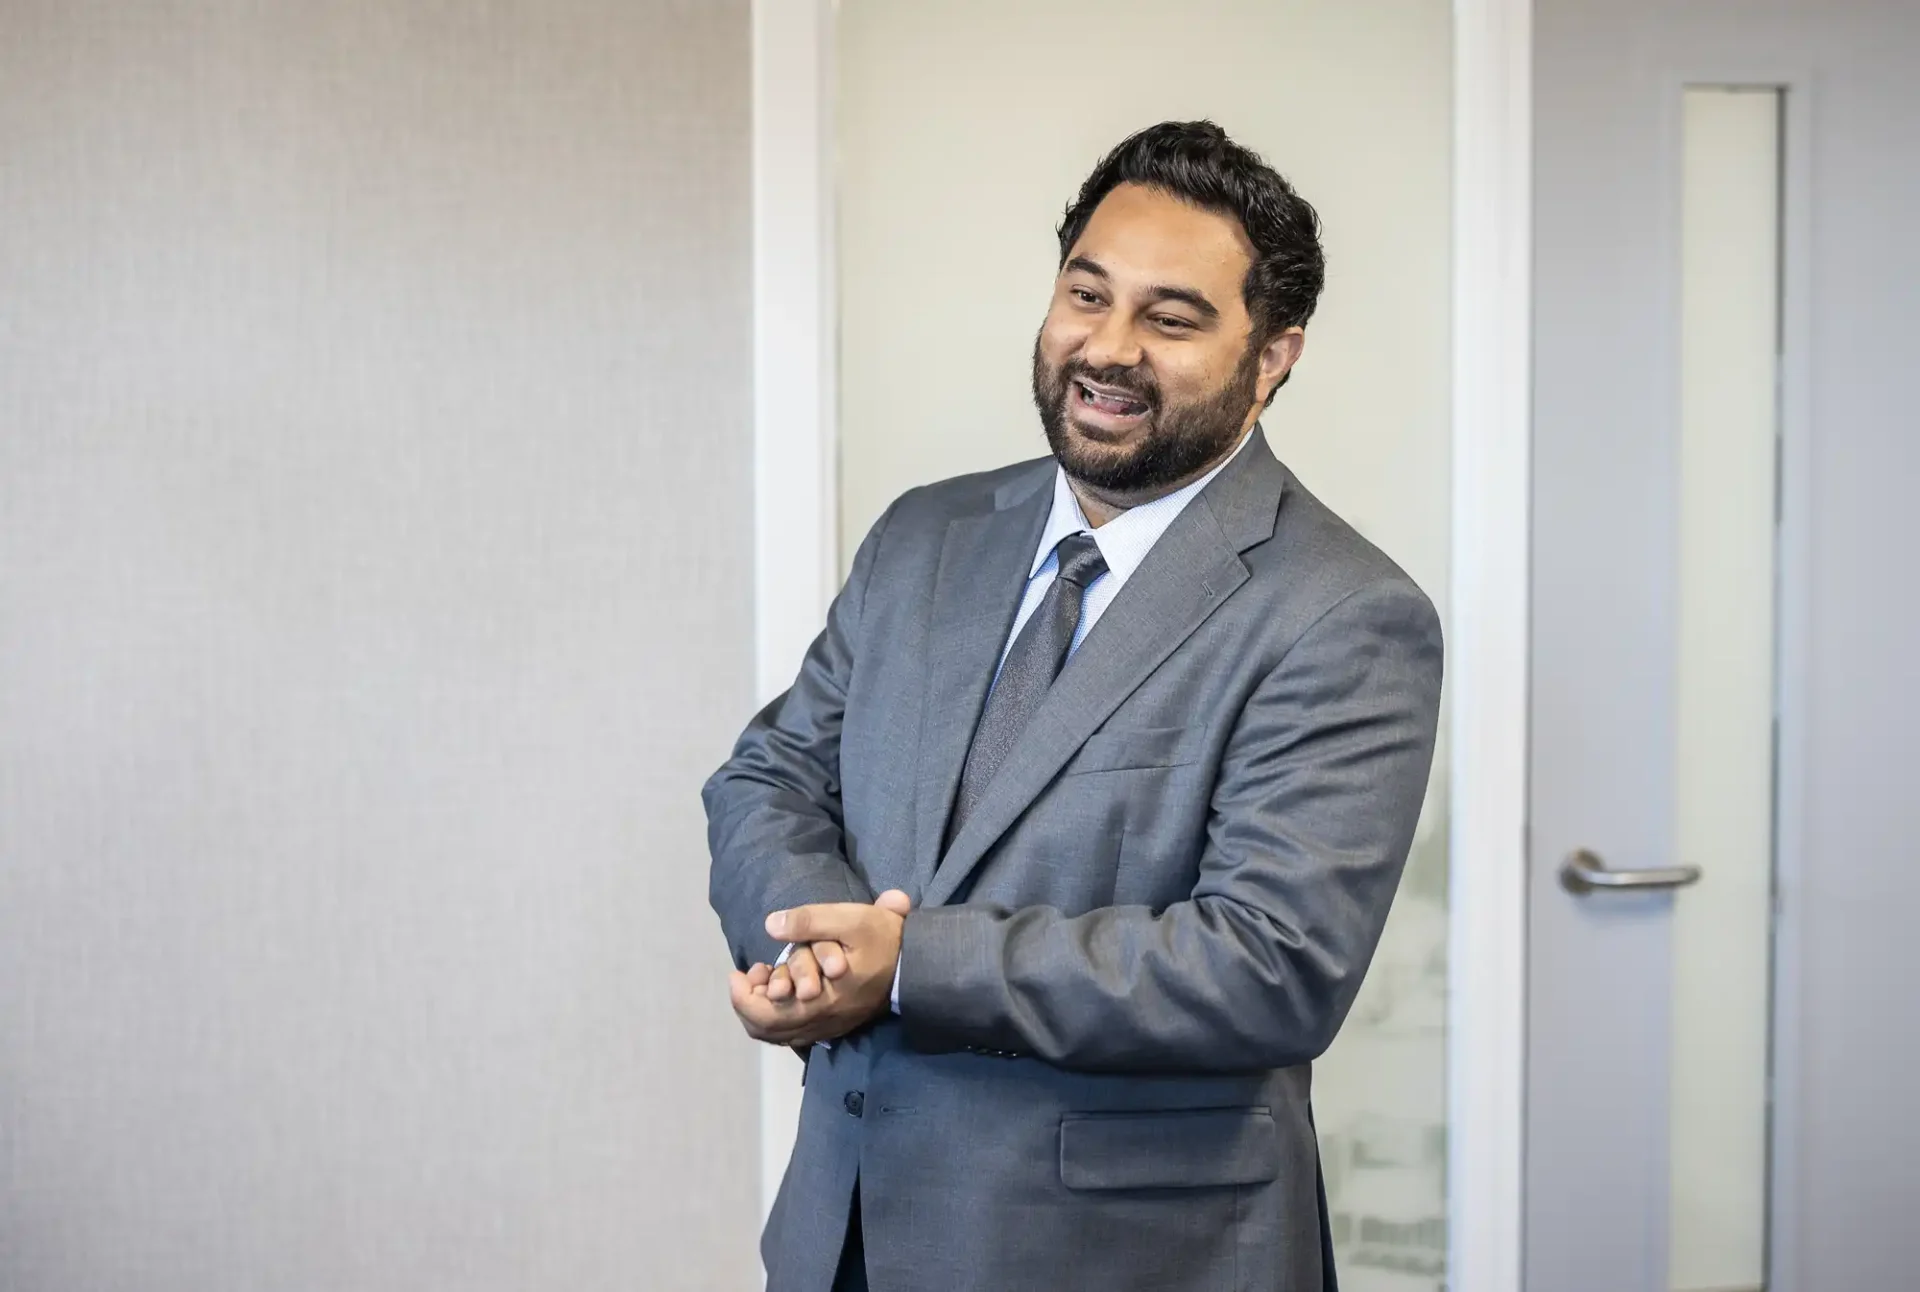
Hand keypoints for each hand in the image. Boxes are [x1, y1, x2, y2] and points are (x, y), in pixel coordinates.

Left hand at [729, 889, 910, 1047]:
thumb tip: (771, 925)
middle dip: (747, 1003)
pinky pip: (795, 1034)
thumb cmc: (882, 941)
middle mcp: (821, 1021)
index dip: (742, 996)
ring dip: (761, 1011)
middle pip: (767, 1029)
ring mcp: (828, 1027)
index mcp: (821, 1001)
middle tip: (746, 976)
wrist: (916, 966)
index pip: (766, 1015)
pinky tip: (782, 992)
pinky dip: (779, 1017)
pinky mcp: (835, 1026)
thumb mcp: (851, 919)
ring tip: (761, 981)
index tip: (739, 970)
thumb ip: (809, 920)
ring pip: (779, 1035)